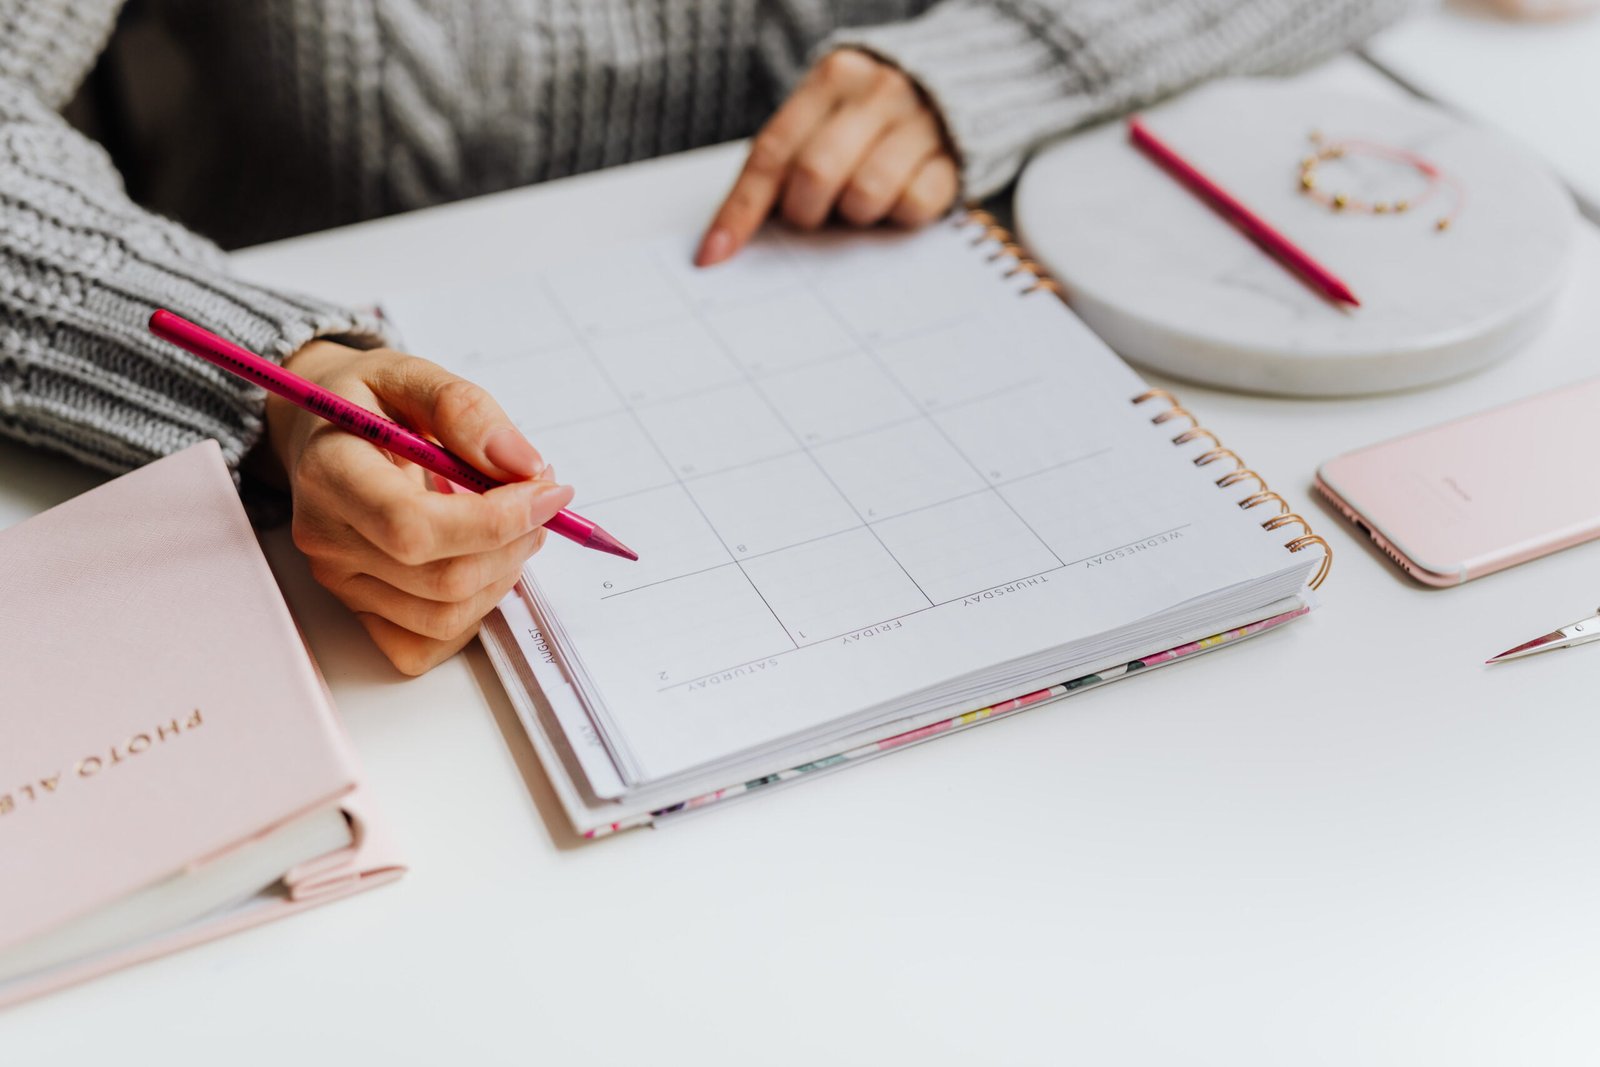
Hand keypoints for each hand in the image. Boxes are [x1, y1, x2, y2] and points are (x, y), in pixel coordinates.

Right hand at [262, 341, 572, 675]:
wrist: (322, 432)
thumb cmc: (368, 402)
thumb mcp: (410, 375)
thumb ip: (465, 410)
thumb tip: (524, 465)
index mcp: (331, 473)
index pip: (415, 527)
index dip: (496, 519)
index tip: (548, 490)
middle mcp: (328, 538)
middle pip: (442, 578)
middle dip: (515, 542)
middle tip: (542, 499)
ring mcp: (341, 581)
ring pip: (445, 616)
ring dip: (503, 575)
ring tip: (515, 524)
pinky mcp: (357, 609)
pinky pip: (425, 644)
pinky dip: (472, 611)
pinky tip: (483, 562)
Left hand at [695, 48, 958, 266]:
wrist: (958, 89)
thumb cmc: (869, 123)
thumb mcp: (823, 123)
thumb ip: (785, 164)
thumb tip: (729, 239)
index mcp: (831, 80)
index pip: (772, 153)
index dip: (740, 210)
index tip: (714, 255)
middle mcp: (877, 92)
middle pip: (815, 174)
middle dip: (806, 211)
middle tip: (816, 215)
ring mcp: (921, 122)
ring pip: (865, 193)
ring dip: (855, 214)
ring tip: (861, 201)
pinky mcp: (955, 159)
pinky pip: (913, 206)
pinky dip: (899, 215)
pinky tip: (900, 199)